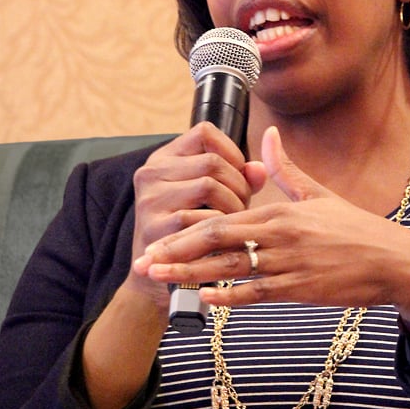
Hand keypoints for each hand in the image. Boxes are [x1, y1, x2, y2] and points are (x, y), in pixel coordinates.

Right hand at [128, 121, 265, 305]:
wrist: (158, 276)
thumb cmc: (192, 228)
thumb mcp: (211, 195)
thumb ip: (239, 177)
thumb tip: (259, 169)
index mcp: (165, 157)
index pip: (205, 132)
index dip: (232, 151)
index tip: (239, 175)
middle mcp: (151, 172)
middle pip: (212, 162)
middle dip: (239, 185)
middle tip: (243, 206)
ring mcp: (150, 199)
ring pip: (209, 186)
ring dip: (233, 206)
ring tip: (235, 221)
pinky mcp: (155, 227)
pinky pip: (203, 219)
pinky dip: (222, 229)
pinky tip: (224, 238)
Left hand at [141, 126, 409, 310]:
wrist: (391, 259)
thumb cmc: (354, 226)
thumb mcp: (319, 193)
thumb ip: (287, 168)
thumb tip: (269, 136)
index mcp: (281, 212)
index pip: (222, 218)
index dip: (187, 229)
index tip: (160, 236)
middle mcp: (279, 237)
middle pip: (217, 242)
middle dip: (177, 254)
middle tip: (146, 261)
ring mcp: (288, 266)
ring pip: (231, 271)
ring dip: (192, 276)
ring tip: (162, 280)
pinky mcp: (299, 290)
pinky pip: (258, 294)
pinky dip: (230, 297)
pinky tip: (206, 299)